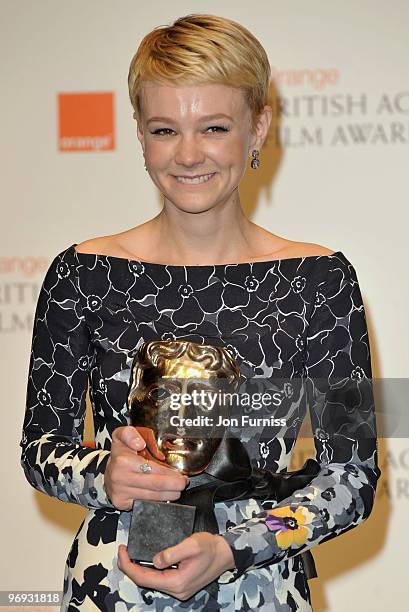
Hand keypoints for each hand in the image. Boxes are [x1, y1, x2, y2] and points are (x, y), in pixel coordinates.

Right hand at [104, 425, 187, 510]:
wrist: (107, 471)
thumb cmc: (120, 453)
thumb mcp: (122, 435)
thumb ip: (130, 434)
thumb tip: (140, 443)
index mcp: (123, 461)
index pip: (153, 470)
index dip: (169, 473)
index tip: (180, 474)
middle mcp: (121, 478)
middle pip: (155, 485)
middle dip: (174, 485)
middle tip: (183, 483)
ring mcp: (120, 492)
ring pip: (152, 497)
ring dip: (169, 495)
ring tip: (178, 490)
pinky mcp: (121, 503)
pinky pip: (145, 504)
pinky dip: (158, 501)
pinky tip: (165, 496)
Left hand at [117, 533, 235, 600]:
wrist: (226, 553)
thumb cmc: (210, 547)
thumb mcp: (191, 545)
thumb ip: (171, 553)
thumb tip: (154, 560)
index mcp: (177, 582)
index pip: (144, 578)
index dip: (129, 565)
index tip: (122, 551)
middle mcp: (176, 590)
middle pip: (145, 581)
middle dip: (130, 567)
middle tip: (122, 551)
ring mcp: (179, 589)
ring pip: (152, 581)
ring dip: (139, 569)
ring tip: (130, 555)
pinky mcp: (181, 584)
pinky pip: (160, 579)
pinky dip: (149, 570)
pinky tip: (145, 560)